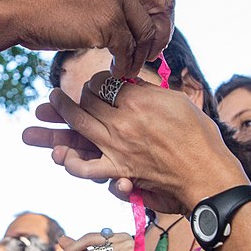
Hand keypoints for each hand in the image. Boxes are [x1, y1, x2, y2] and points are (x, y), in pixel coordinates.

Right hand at [0, 0, 174, 77]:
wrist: (9, 5)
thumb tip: (142, 11)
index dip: (158, 14)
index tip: (152, 32)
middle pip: (162, 3)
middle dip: (161, 32)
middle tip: (152, 53)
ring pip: (145, 30)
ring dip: (139, 53)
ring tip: (127, 65)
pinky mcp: (108, 19)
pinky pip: (128, 48)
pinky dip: (125, 63)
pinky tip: (116, 69)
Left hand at [22, 70, 247, 213]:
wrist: (207, 172)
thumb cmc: (198, 135)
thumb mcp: (176, 100)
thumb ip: (148, 89)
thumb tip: (129, 77)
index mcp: (137, 101)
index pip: (101, 85)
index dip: (94, 82)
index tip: (94, 83)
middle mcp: (122, 123)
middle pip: (84, 103)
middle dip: (68, 98)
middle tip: (54, 96)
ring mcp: (117, 148)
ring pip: (77, 128)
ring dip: (57, 118)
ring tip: (43, 112)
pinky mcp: (119, 171)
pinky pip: (86, 169)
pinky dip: (71, 163)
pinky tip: (60, 156)